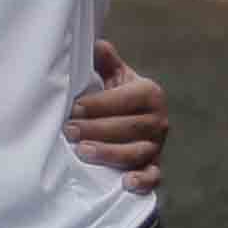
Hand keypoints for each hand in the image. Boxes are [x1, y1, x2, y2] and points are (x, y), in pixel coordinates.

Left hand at [62, 40, 170, 196]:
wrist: (132, 121)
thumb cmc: (117, 97)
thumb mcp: (114, 76)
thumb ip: (105, 61)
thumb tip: (96, 44)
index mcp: (149, 93)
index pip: (125, 99)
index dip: (99, 105)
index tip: (74, 109)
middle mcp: (158, 120)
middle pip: (129, 127)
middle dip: (97, 130)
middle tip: (69, 131)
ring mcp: (157, 145)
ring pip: (136, 152)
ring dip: (109, 153)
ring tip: (83, 152)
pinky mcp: (155, 166)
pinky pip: (153, 176)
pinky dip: (143, 181)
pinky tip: (126, 183)